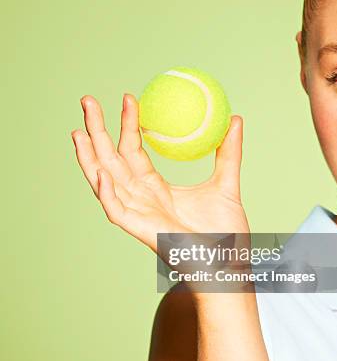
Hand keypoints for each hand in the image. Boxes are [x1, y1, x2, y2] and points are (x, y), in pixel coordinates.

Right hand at [71, 94, 249, 254]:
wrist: (228, 263)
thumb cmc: (225, 231)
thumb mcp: (227, 182)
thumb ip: (228, 152)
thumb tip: (233, 118)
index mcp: (154, 186)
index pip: (133, 149)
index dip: (128, 124)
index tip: (129, 97)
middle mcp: (140, 197)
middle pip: (110, 159)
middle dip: (96, 130)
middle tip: (87, 100)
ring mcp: (137, 214)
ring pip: (104, 181)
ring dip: (89, 157)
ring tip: (79, 129)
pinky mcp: (139, 230)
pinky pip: (117, 210)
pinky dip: (107, 192)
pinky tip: (101, 171)